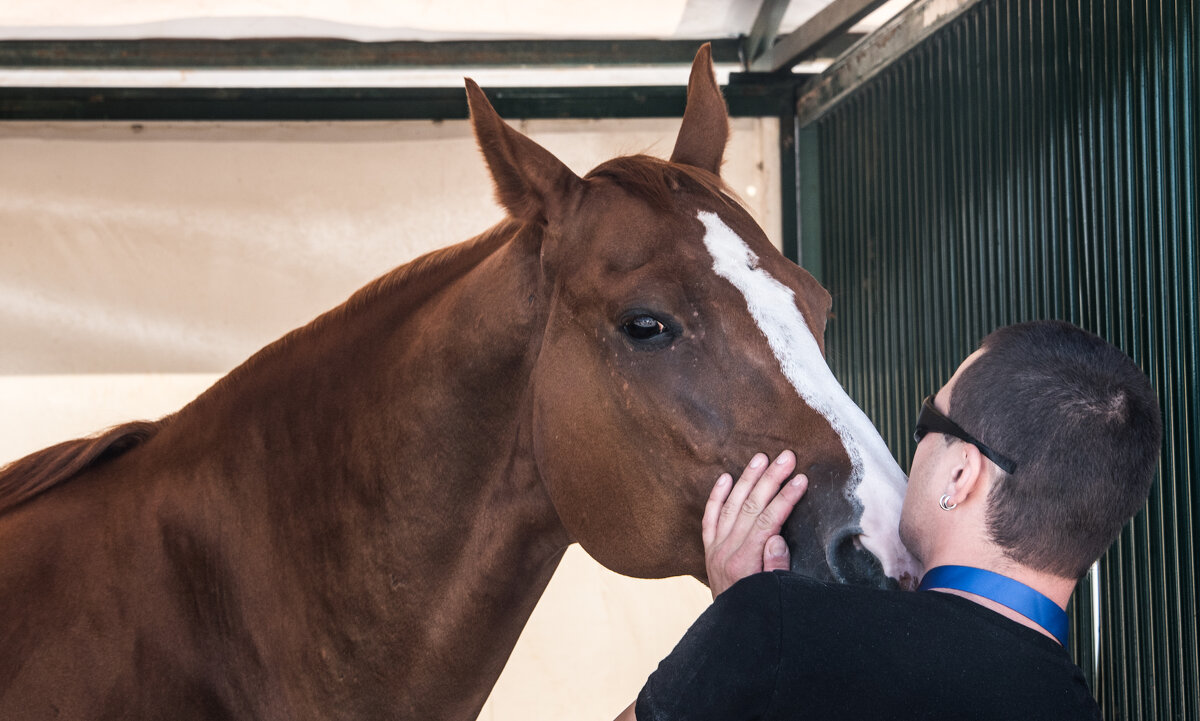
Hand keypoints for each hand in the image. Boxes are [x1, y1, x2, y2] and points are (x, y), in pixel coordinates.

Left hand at [702, 451, 807, 598]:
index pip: (767, 521)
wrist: (730, 633)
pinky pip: (709, 518)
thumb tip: (776, 538)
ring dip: (746, 479)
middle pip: (750, 506)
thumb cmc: (758, 612)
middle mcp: (725, 552)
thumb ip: (775, 568)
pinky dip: (716, 496)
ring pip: (730, 505)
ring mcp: (714, 549)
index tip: (801, 479)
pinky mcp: (709, 550)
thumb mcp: (774, 595)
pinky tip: (725, 477)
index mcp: (744, 563)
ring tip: (761, 458)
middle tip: (787, 457)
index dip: (785, 498)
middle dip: (770, 479)